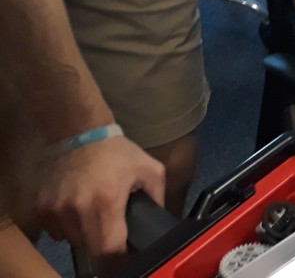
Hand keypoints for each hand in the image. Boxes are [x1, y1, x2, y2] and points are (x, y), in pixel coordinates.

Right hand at [36, 135, 164, 256]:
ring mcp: (55, 209)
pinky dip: (66, 226)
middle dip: (103, 244)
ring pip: (71, 240)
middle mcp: (78, 209)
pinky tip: (76, 208)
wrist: (78, 132)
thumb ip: (158, 197)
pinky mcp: (39, 207)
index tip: (125, 250)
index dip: (119, 256)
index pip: (109, 249)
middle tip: (110, 229)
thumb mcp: (149, 169)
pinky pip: (54, 231)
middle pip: (90, 248)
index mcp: (107, 200)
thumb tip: (160, 220)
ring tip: (93, 214)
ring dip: (84, 235)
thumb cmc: (116, 151)